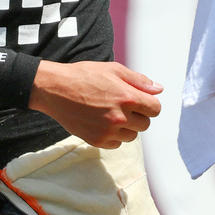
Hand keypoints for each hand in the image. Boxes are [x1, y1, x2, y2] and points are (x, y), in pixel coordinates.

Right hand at [29, 60, 162, 148]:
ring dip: (127, 127)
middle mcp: (120, 117)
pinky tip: (103, 122)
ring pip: (132, 136)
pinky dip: (114, 136)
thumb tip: (159, 89)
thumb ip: (139, 80)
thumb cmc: (85, 76)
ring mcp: (108, 131)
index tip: (141, 100)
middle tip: (123, 105)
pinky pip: (116, 144)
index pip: (155, 109)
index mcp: (128, 98)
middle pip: (145, 124)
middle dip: (139, 115)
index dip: (150, 104)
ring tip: (111, 113)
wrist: (55, 90)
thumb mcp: (114, 70)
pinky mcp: (96, 140)